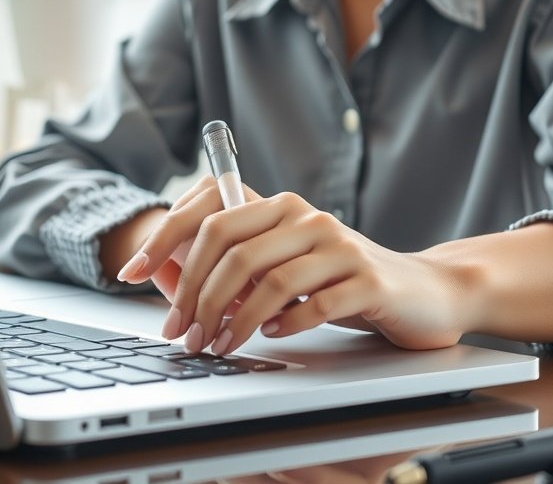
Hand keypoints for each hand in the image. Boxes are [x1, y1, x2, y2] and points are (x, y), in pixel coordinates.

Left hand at [118, 177, 473, 354]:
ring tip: (221, 345)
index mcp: (280, 207)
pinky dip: (284, 324)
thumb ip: (230, 271)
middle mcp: (307, 217)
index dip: (163, 244)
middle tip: (183, 335)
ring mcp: (340, 245)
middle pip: (232, 250)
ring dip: (234, 321)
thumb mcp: (281, 270)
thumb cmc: (342, 283)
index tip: (130, 277)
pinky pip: (313, 303)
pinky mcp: (367, 279)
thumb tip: (160, 276)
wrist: (421, 294)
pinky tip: (272, 336)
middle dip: (196, 298)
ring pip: (268, 280)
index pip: (209, 216)